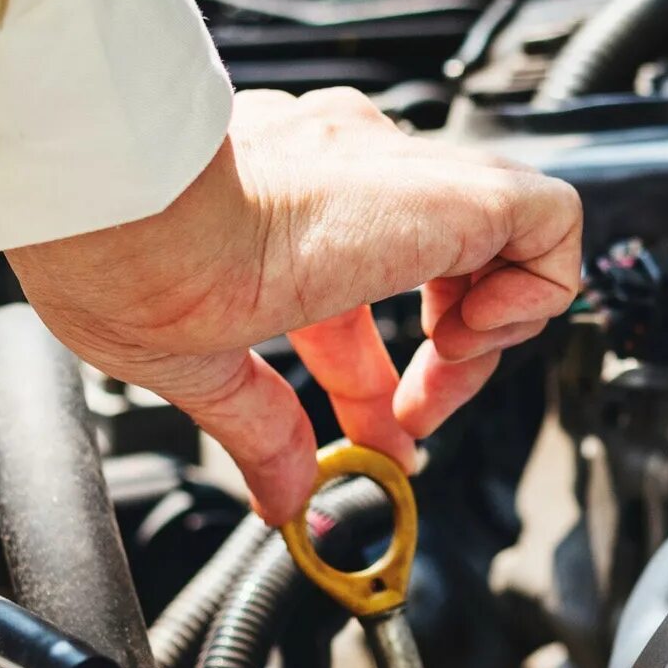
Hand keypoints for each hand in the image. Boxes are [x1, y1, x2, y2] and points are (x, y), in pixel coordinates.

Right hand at [6, 88, 582, 523]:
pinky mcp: (451, 188)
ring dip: (490, 328)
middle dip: (443, 362)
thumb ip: (256, 428)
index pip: (361, 291)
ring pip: (504, 235)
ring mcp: (400, 174)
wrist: (122, 200)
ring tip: (443, 375)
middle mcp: (345, 173)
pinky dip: (536, 290)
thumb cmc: (116, 254)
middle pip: (437, 268)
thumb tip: (283, 494)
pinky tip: (469, 340)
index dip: (378, 378)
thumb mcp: (195, 364)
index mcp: (281, 208)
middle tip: (411, 425)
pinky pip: (550, 221)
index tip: (377, 438)